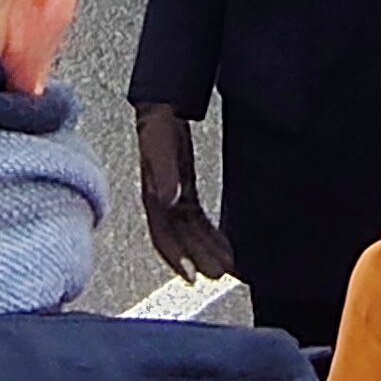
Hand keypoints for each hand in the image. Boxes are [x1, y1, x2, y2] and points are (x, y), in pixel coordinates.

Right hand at [134, 106, 234, 283]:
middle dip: (198, 258)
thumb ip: (164, 171)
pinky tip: (223, 244)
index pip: (163, 234)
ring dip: (206, 249)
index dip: (176, 257)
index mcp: (153, 193)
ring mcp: (173, 195)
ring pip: (190, 231)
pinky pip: (196, 219)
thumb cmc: (157, 121)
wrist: (160, 103)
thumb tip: (168, 200)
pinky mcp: (185, 189)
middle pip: (180, 237)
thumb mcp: (161, 142)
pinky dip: (209, 234)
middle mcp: (162, 199)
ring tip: (228, 266)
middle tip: (221, 274)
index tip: (193, 277)